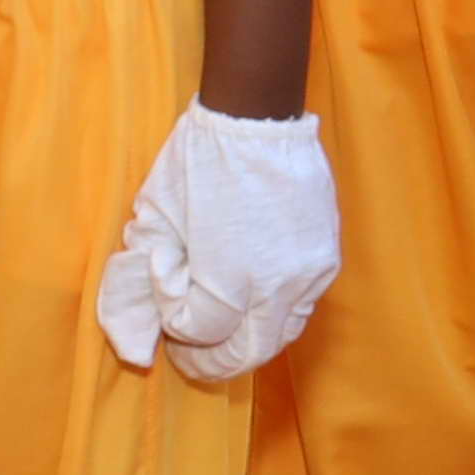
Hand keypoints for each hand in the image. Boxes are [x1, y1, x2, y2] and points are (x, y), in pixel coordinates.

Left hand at [96, 104, 339, 384]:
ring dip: (248, 340)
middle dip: (213, 360)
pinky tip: (252, 300)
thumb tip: (148, 308)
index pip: (201, 332)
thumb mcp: (155, 215)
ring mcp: (308, 274)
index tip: (169, 306)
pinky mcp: (326, 258)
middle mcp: (275, 286)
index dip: (177, 328)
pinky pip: (301, 305)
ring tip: (221, 331)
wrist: (257, 115)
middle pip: (249, 352)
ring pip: (281, 334)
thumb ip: (151, 269)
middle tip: (189, 353)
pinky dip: (274, 313)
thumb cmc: (197, 160)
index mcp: (228, 278)